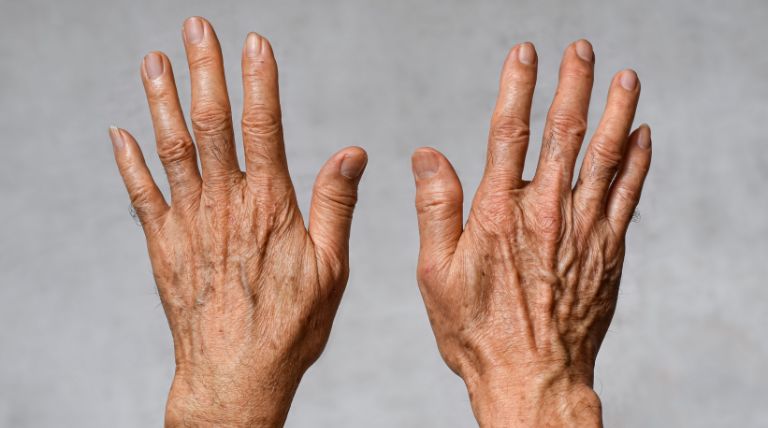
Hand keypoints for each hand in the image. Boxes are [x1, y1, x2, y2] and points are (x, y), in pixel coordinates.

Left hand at [109, 17, 366, 426]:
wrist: (236, 375)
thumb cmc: (291, 325)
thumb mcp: (331, 267)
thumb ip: (336, 204)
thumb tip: (352, 152)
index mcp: (270, 205)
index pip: (264, 126)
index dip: (258, 80)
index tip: (252, 42)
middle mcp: (225, 204)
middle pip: (211, 124)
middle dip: (203, 70)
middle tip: (194, 27)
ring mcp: (189, 222)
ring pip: (172, 148)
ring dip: (160, 101)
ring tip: (151, 59)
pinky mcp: (163, 245)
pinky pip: (140, 195)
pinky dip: (129, 162)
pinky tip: (119, 132)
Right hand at [411, 40, 650, 426]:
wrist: (532, 378)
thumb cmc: (477, 331)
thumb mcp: (435, 272)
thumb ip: (436, 207)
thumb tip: (428, 154)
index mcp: (498, 213)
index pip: (508, 132)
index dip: (517, 86)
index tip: (526, 52)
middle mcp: (545, 212)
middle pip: (565, 133)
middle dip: (574, 84)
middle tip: (582, 49)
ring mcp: (583, 231)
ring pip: (606, 156)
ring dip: (617, 110)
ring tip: (626, 75)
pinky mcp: (608, 252)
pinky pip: (629, 196)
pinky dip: (638, 162)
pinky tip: (644, 135)